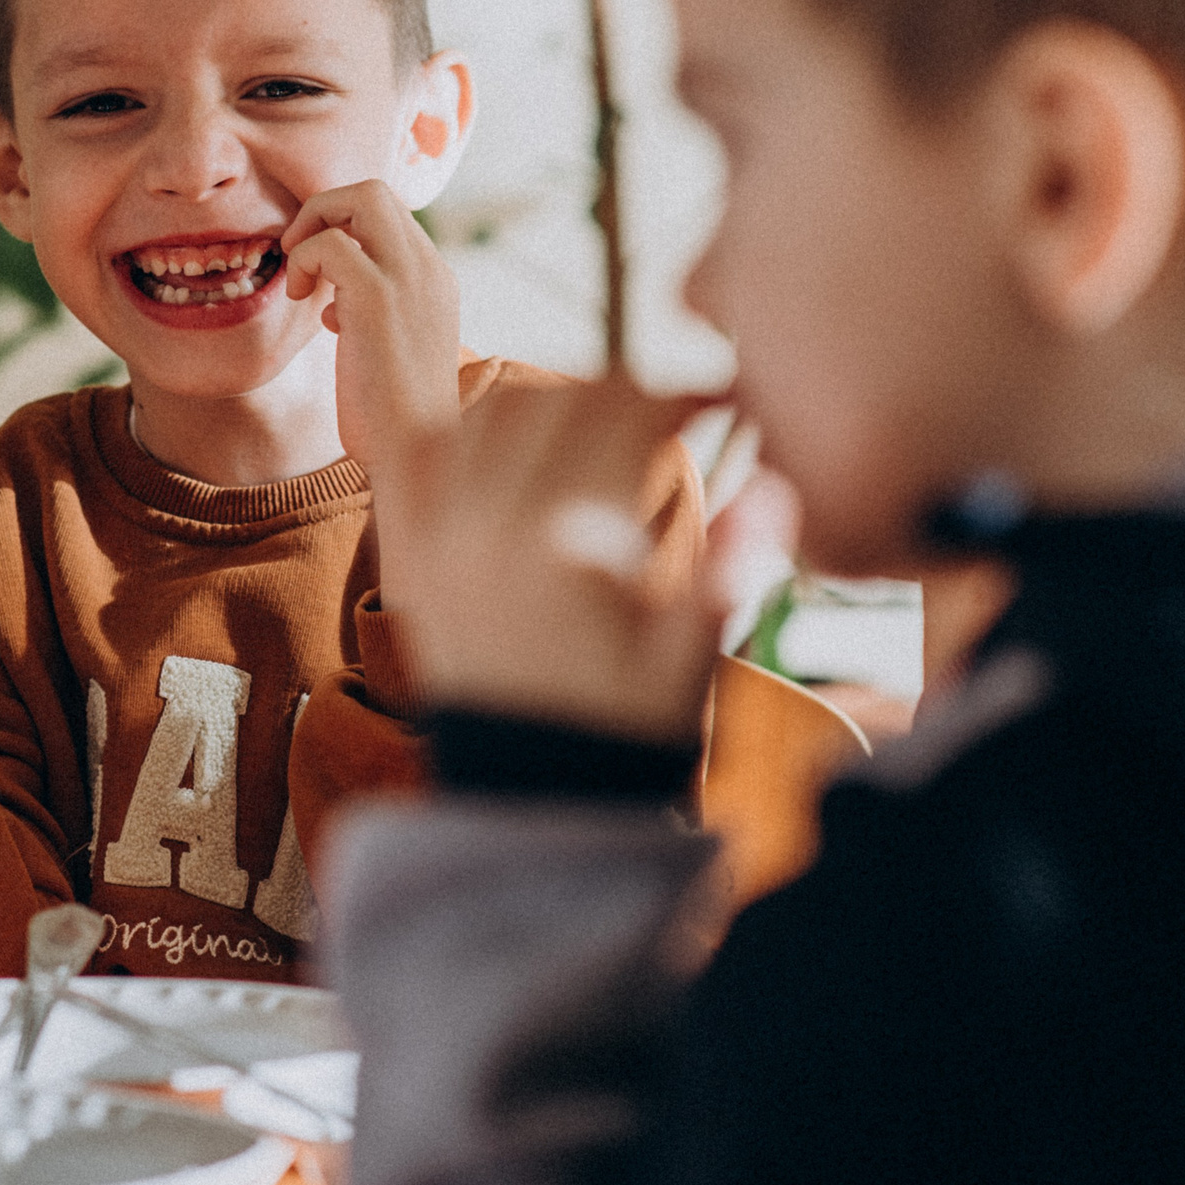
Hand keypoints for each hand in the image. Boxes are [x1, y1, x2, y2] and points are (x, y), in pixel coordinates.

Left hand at [279, 181, 459, 607]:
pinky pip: (331, 245)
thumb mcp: (385, 350)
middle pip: (375, 189)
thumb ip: (370, 314)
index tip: (320, 273)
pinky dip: (305, 263)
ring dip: (313, 229)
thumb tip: (333, 302)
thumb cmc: (394, 419)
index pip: (387, 212)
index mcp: (434, 279)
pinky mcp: (380, 301)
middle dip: (323, 209)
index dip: (342, 226)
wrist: (418, 459)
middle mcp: (429, 269)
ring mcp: (410, 280)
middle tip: (300, 258)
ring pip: (359, 198)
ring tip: (300, 283)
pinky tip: (305, 306)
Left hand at [374, 374, 755, 742]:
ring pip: (492, 409)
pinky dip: (469, 428)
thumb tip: (774, 488)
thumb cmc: (624, 726)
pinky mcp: (410, 550)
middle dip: (628, 392)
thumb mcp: (689, 658)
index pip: (626, 419)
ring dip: (555, 399)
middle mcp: (484, 524)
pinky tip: (520, 445)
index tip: (724, 396)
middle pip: (561, 400)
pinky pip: (423, 450)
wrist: (530, 792)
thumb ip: (730, 568)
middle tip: (673, 411)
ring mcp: (436, 533)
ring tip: (607, 425)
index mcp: (562, 544)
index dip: (685, 395)